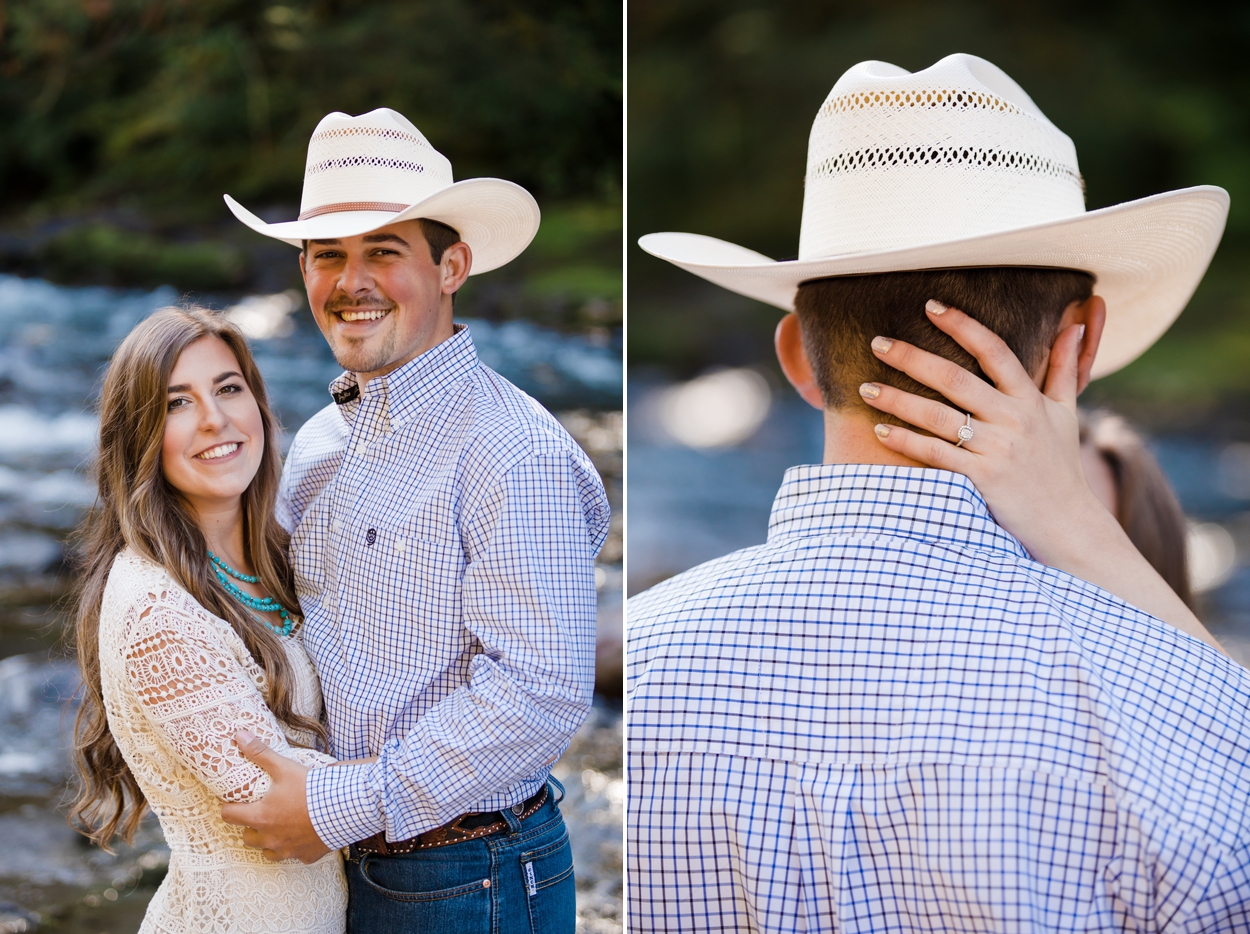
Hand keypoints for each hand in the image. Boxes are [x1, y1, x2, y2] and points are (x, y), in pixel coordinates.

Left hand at [220, 730, 330, 863]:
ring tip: (279, 825)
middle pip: (246, 837)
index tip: (235, 802)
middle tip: (261, 812)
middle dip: (250, 826)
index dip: (229, 807)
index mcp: (260, 817)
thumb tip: (239, 735)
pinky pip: (293, 855)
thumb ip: (260, 753)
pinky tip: (303, 834)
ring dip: (269, 840)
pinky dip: (294, 846)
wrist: (344, 808)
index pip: (229, 816)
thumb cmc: (311, 788)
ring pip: (267, 851)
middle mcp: (270, 838)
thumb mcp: (284, 767)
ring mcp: (287, 850)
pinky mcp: (305, 856)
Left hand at [860, 299, 1095, 561]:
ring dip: (898, 400)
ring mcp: (997, 450)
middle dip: (913, 357)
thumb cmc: (1059, 466)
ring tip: (866, 388)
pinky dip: (906, 441)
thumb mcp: (1066, 413)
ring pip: (939, 416)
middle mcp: (1014, 420)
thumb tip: (1073, 324)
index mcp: (1029, 399)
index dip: (963, 326)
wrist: (1067, 524)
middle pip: (955, 379)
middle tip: (877, 342)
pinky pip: (936, 455)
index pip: (994, 351)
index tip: (930, 306)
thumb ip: (1065, 367)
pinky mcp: (982, 479)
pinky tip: (879, 430)